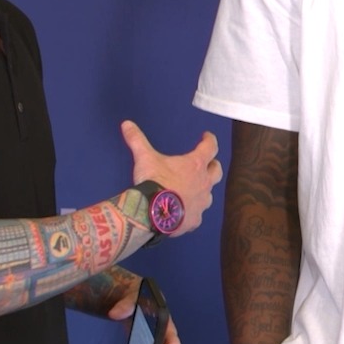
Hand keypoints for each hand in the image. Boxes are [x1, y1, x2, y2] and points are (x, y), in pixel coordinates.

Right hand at [122, 122, 221, 236]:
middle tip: (209, 163)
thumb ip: (137, 140)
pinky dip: (193, 211)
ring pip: (209, 194)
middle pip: (217, 171)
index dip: (210, 140)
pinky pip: (198, 214)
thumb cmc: (154, 181)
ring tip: (195, 189)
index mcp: (195, 165)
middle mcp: (204, 183)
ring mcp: (201, 203)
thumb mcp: (144, 157)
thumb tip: (126, 124)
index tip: (207, 137)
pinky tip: (186, 212)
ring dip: (204, 189)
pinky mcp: (195, 219)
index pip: (210, 147)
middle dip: (213, 165)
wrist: (152, 212)